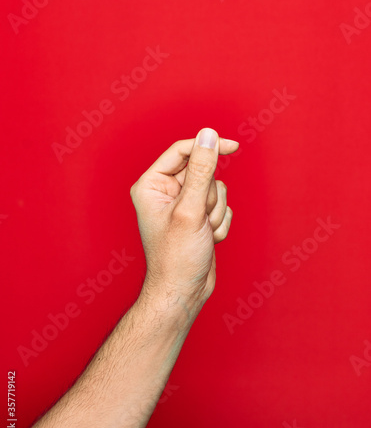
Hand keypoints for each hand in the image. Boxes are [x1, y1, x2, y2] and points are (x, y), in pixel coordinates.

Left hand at [130, 128, 238, 315]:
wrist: (184, 291)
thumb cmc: (177, 256)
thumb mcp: (190, 210)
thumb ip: (201, 170)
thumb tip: (208, 135)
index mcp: (152, 185)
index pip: (182, 151)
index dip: (207, 147)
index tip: (233, 146)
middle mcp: (166, 192)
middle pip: (204, 171)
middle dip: (209, 197)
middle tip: (199, 219)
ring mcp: (184, 206)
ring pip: (217, 189)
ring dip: (215, 213)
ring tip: (202, 233)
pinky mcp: (198, 217)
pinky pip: (221, 207)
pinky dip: (219, 224)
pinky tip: (207, 240)